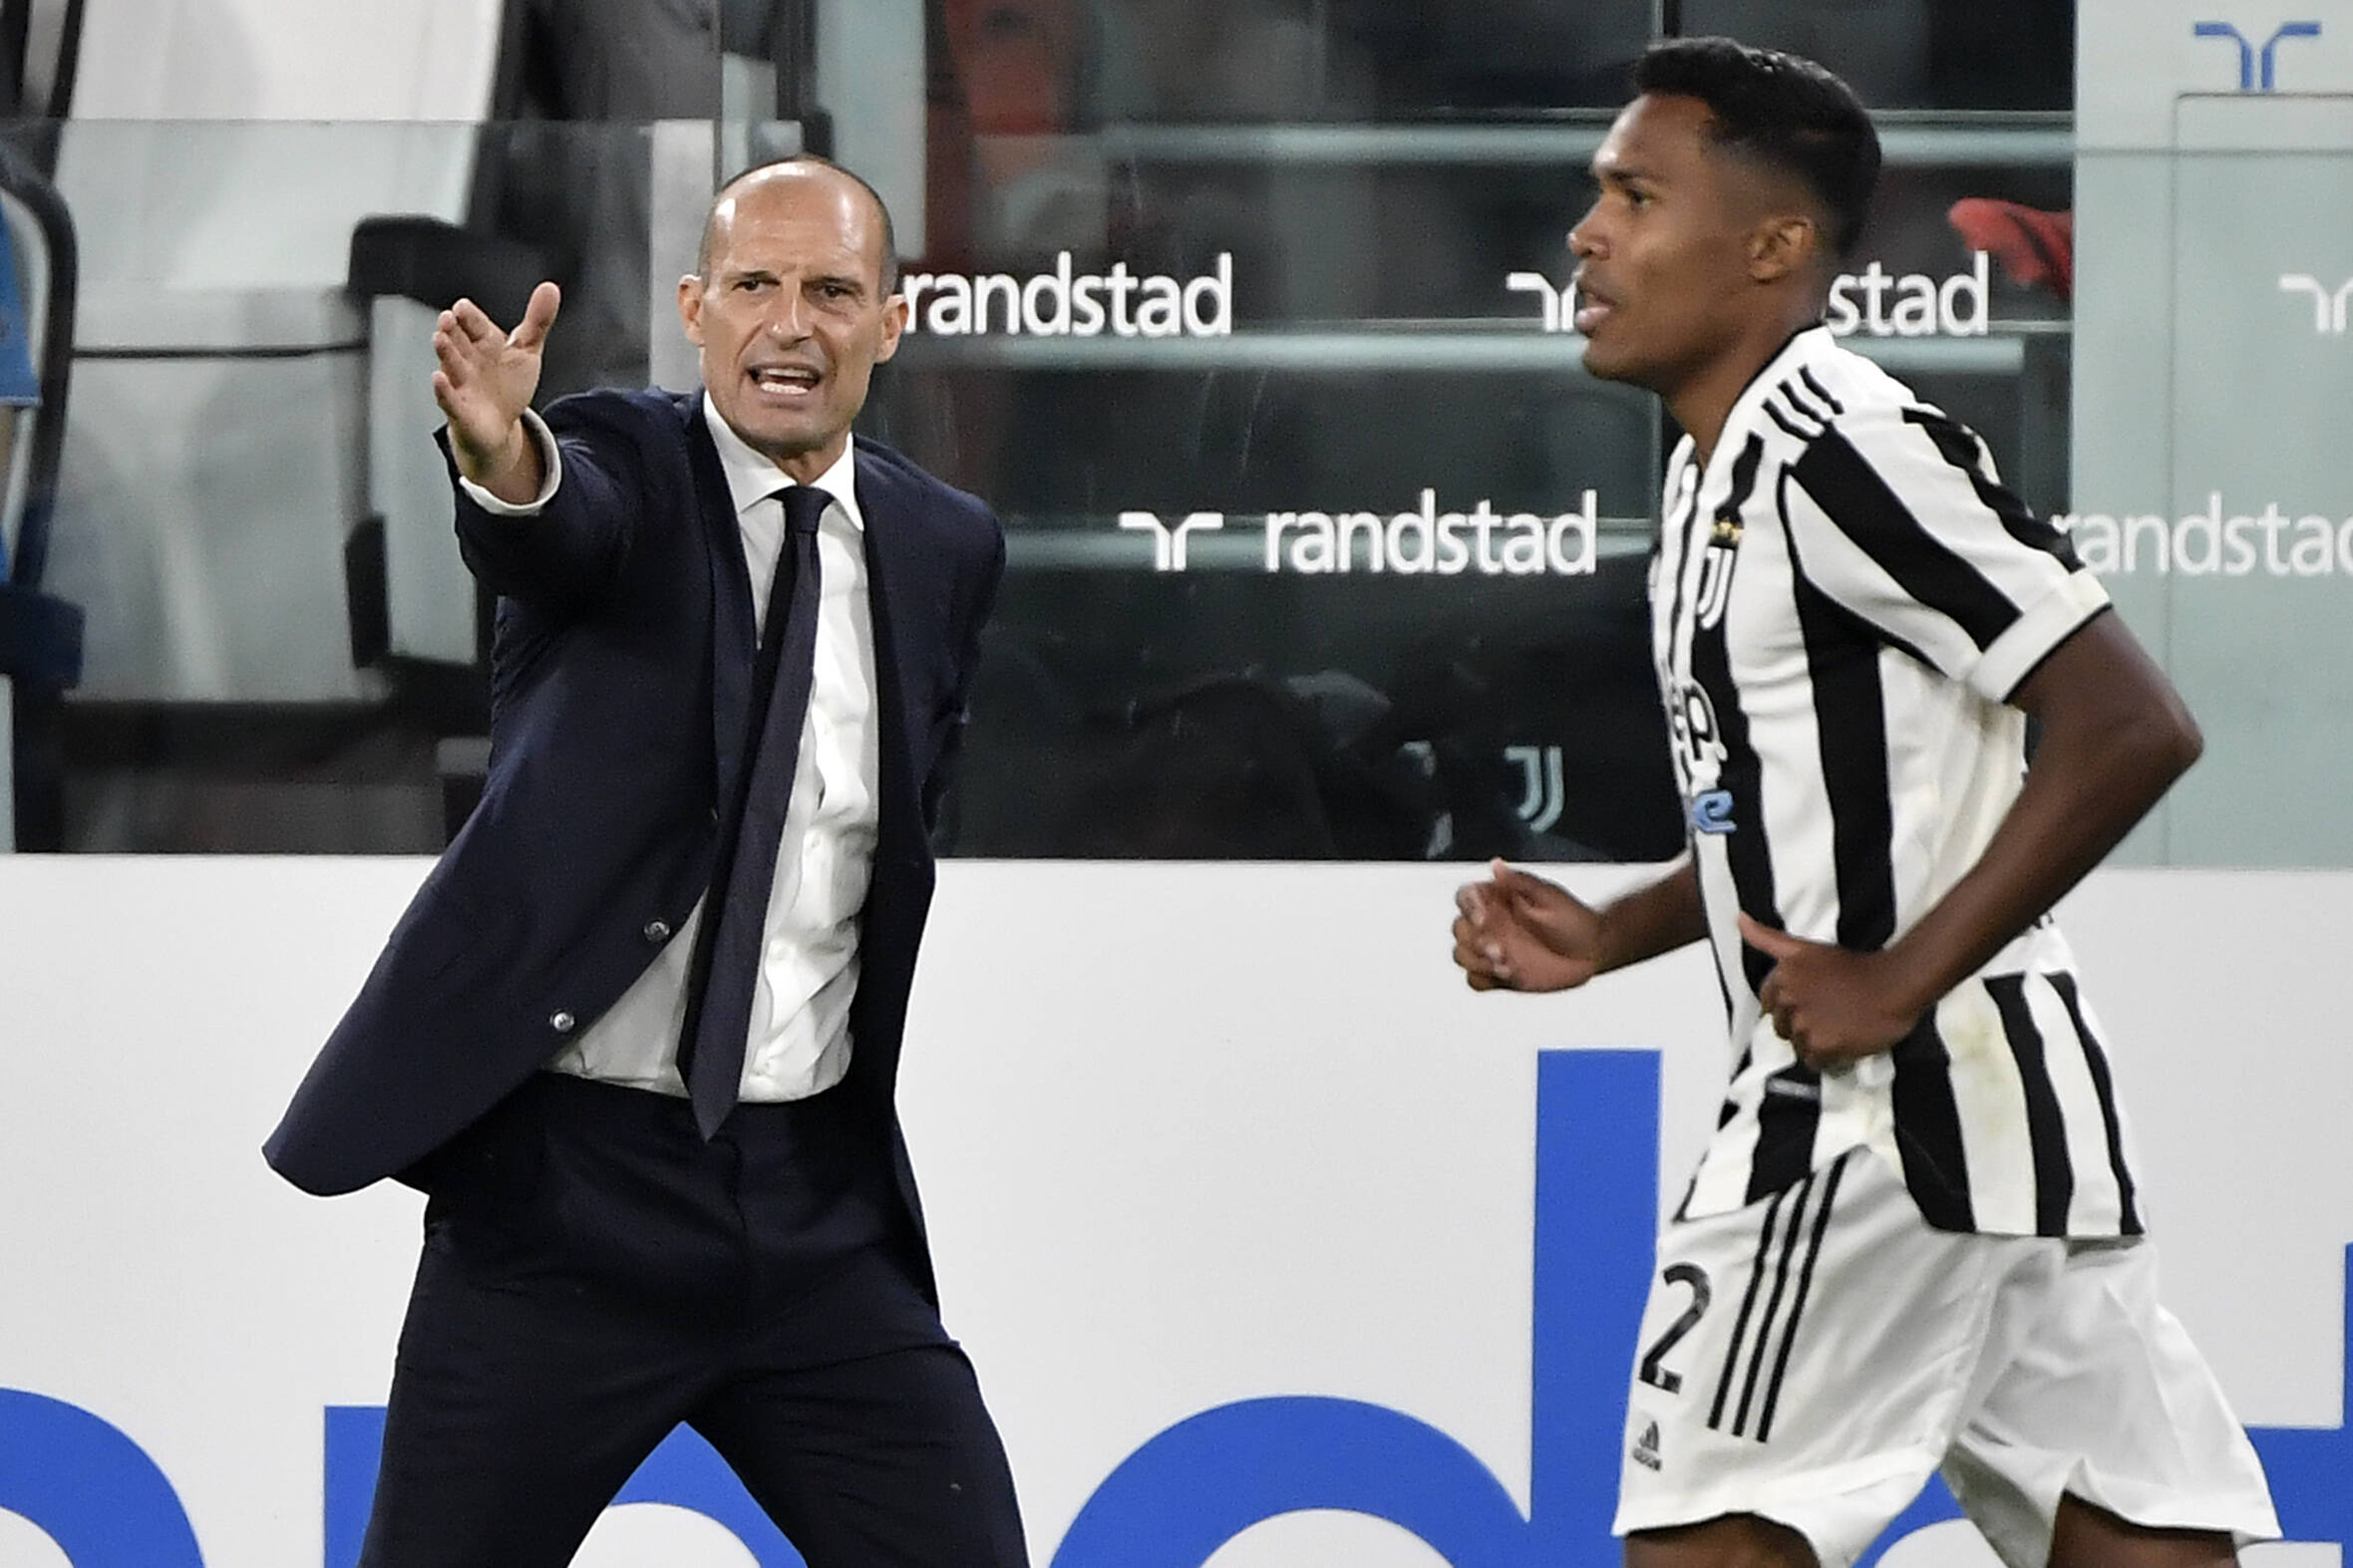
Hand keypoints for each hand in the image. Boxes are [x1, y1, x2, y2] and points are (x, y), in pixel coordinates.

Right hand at [431, 282, 560, 496]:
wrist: (499, 426)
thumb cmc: (507, 384)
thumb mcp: (526, 350)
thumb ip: (537, 320)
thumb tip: (551, 288)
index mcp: (483, 342)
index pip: (474, 324)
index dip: (469, 317)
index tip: (462, 307)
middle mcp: (467, 359)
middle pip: (457, 340)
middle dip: (451, 329)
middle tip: (447, 318)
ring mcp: (461, 384)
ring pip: (451, 365)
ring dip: (445, 353)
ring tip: (439, 339)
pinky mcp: (459, 410)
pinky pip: (449, 399)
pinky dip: (443, 390)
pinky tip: (438, 379)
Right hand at [1453, 859, 1603, 992]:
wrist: (1592, 951)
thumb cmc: (1573, 919)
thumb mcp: (1549, 896)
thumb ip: (1520, 881)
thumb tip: (1496, 865)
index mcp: (1497, 900)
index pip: (1465, 898)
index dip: (1468, 907)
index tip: (1484, 917)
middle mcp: (1490, 924)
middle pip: (1459, 929)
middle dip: (1474, 940)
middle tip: (1499, 948)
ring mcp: (1493, 950)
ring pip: (1462, 955)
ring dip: (1478, 961)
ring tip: (1506, 965)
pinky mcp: (1499, 975)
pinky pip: (1475, 980)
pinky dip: (1483, 978)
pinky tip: (1507, 975)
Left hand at [1738, 913, 1925, 1069]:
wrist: (1894, 984)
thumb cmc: (1857, 966)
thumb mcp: (1806, 947)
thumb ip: (1768, 937)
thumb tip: (1740, 920)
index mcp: (1782, 975)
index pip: (1768, 1002)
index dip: (1789, 1005)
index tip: (1810, 1003)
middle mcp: (1787, 997)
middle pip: (1781, 1025)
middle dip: (1801, 1024)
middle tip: (1829, 1015)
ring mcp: (1802, 1022)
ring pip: (1797, 1045)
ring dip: (1815, 1041)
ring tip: (1839, 1027)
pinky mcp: (1820, 1045)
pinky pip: (1812, 1062)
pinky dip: (1827, 1058)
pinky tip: (1843, 1043)